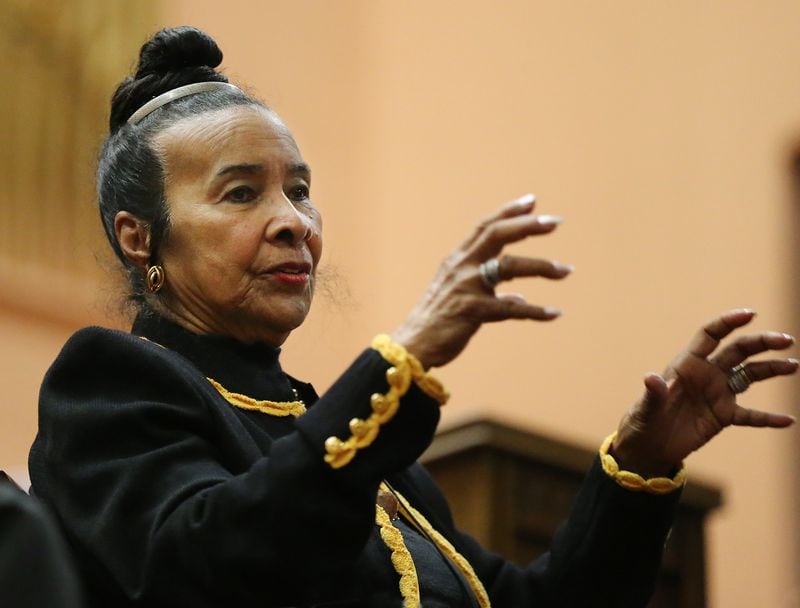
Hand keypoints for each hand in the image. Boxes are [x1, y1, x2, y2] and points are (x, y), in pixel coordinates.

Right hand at [391, 194, 571, 368]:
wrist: (413, 345)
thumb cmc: (436, 321)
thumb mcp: (457, 295)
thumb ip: (486, 291)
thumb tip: (516, 297)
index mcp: (457, 260)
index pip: (485, 227)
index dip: (509, 212)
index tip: (533, 202)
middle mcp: (462, 266)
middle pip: (497, 235)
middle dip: (528, 226)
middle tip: (556, 222)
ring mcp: (467, 287)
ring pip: (509, 267)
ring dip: (541, 267)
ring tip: (566, 271)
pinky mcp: (472, 311)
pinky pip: (512, 308)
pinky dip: (535, 311)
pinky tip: (554, 313)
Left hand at [612, 309, 797, 476]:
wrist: (648, 446)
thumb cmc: (642, 421)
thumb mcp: (646, 408)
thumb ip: (654, 394)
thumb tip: (650, 378)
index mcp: (687, 364)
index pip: (710, 335)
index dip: (728, 322)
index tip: (751, 314)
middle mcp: (706, 374)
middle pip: (738, 351)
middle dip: (761, 343)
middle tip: (785, 340)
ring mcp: (717, 394)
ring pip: (749, 375)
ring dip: (771, 370)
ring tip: (792, 366)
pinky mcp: (723, 416)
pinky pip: (750, 415)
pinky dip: (767, 418)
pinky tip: (787, 420)